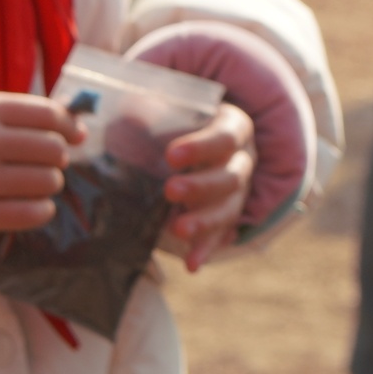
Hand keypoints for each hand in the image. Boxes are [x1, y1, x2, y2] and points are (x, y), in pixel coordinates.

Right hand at [0, 90, 81, 237]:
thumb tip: (80, 130)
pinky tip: (34, 204)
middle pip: (52, 149)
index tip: (75, 134)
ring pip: (46, 181)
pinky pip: (31, 214)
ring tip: (37, 182)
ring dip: (50, 183)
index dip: (69, 125)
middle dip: (58, 156)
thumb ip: (24, 114)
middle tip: (47, 161)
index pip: (47, 115)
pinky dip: (42, 209)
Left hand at [159, 102, 258, 261]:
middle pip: (232, 177)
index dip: (202, 147)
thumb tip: (130, 115)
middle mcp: (242, 161)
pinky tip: (190, 264)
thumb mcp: (162, 109)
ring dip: (205, 221)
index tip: (171, 156)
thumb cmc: (170, 122)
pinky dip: (205, 250)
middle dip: (202, 186)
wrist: (178, 145)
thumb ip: (149, 112)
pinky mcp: (224, 218)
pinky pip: (219, 237)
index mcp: (234, 127)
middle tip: (170, 190)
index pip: (226, 136)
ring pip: (230, 209)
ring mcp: (237, 193)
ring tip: (178, 229)